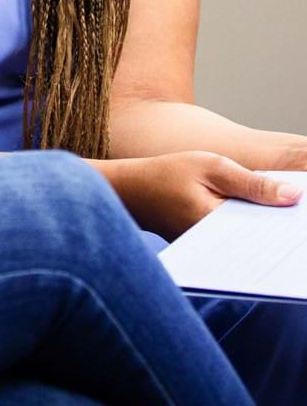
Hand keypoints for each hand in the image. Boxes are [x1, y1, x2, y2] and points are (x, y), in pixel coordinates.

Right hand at [100, 150, 302, 239]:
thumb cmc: (166, 173)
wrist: (130, 192)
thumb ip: (252, 183)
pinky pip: (242, 244)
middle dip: (283, 228)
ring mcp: (216, 253)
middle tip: (295, 207)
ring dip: (269, 229)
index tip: (302, 208)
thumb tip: (295, 196)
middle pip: (265, 243)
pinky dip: (253, 231)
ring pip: (255, 245)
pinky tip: (262, 217)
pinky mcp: (213, 251)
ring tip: (284, 213)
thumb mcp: (210, 166)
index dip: (290, 223)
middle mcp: (219, 249)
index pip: (268, 232)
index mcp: (217, 226)